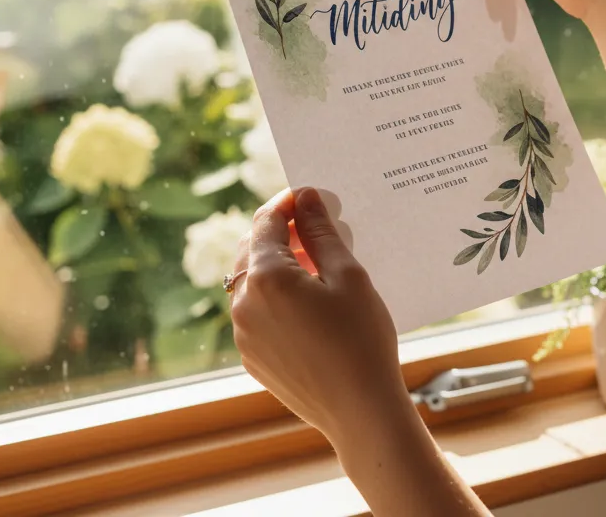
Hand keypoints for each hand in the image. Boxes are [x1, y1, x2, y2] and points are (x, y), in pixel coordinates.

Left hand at [230, 188, 401, 446]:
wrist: (359, 409)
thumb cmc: (362, 339)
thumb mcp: (349, 276)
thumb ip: (321, 233)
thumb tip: (306, 198)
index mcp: (266, 278)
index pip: (266, 223)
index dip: (288, 204)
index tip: (311, 197)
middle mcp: (243, 304)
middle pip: (252, 251)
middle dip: (281, 234)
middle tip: (318, 229)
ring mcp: (244, 334)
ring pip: (253, 284)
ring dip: (279, 268)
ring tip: (320, 268)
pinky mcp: (253, 358)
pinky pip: (258, 314)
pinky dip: (277, 299)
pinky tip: (312, 306)